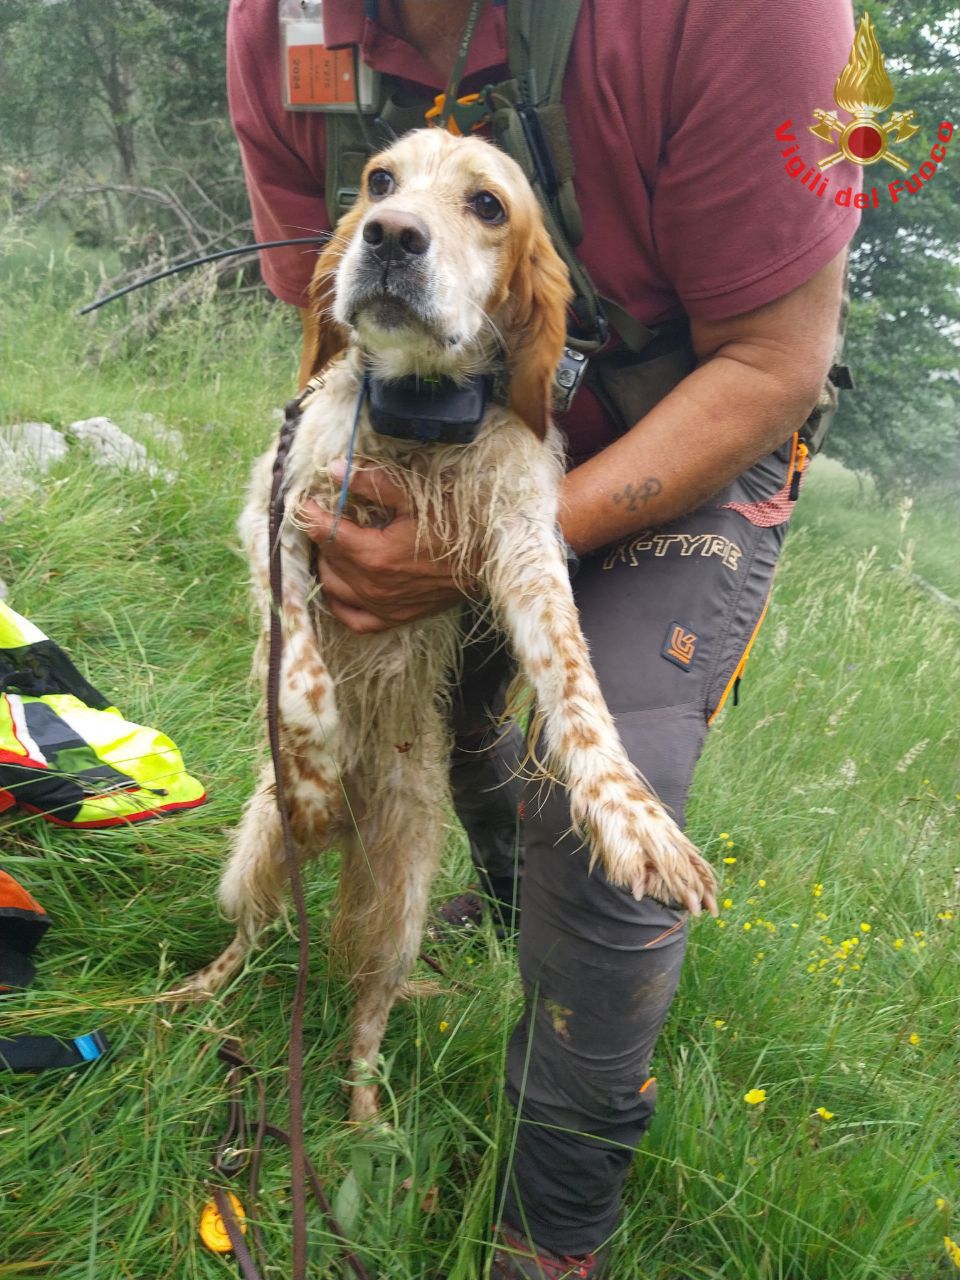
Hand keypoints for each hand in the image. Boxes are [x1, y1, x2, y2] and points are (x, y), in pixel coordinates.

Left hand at [300, 461, 472, 633]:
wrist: (486, 562)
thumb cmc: (454, 527)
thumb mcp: (415, 498)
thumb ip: (372, 483)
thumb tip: (335, 470)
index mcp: (374, 555)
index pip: (326, 533)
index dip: (310, 515)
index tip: (305, 503)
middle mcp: (372, 587)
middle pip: (328, 560)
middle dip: (322, 538)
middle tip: (328, 519)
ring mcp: (382, 607)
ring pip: (333, 587)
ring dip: (328, 566)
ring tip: (334, 547)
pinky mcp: (394, 618)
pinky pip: (352, 619)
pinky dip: (339, 603)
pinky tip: (341, 586)